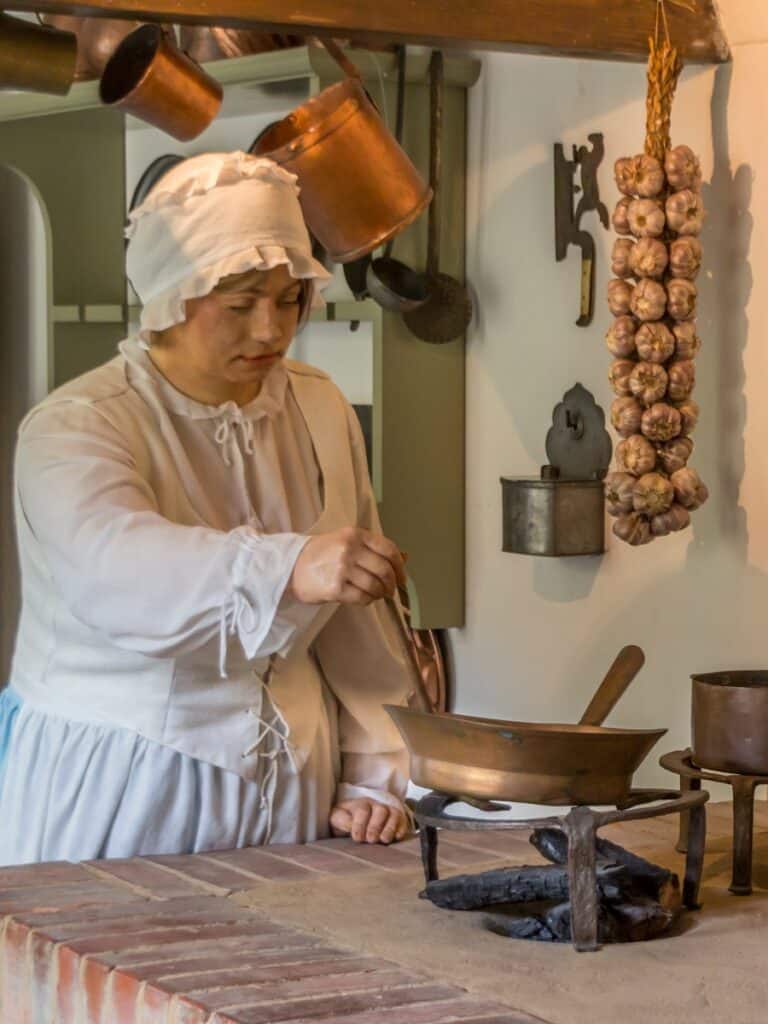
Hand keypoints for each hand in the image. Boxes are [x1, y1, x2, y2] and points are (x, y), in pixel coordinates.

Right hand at [289, 527, 406, 605]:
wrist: (290, 567)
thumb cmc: (319, 555)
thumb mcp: (346, 542)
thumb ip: (373, 549)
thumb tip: (405, 558)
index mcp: (355, 534)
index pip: (388, 549)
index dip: (400, 566)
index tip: (402, 577)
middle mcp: (349, 549)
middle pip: (384, 570)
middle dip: (391, 584)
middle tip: (390, 590)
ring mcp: (342, 568)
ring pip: (375, 585)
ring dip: (379, 594)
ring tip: (376, 595)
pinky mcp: (335, 587)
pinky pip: (362, 597)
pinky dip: (368, 600)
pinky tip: (364, 598)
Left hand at [329, 798, 408, 844]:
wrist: (352, 821)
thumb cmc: (345, 820)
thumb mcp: (336, 818)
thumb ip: (341, 820)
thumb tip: (350, 825)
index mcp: (360, 804)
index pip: (362, 810)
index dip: (360, 824)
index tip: (356, 838)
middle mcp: (376, 806)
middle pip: (380, 810)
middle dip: (375, 826)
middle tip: (371, 840)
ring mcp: (388, 813)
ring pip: (393, 814)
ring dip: (390, 827)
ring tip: (384, 840)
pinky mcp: (398, 821)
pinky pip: (403, 821)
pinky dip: (401, 828)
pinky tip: (397, 837)